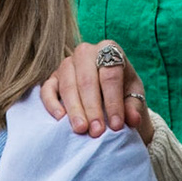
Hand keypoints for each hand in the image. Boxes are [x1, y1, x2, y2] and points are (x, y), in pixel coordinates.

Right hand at [39, 41, 153, 144]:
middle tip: (97, 131)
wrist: (108, 91)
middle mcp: (85, 52)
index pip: (110, 75)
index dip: (113, 101)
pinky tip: (60, 118)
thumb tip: (133, 119)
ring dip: (74, 109)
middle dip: (92, 108)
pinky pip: (47, 89)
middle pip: (87, 80)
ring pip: (68, 85)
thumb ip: (133, 107)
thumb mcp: (134, 95)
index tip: (116, 125)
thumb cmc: (123, 90)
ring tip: (81, 129)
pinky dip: (52, 104)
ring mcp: (67, 63)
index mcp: (109, 49)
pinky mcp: (53, 77)